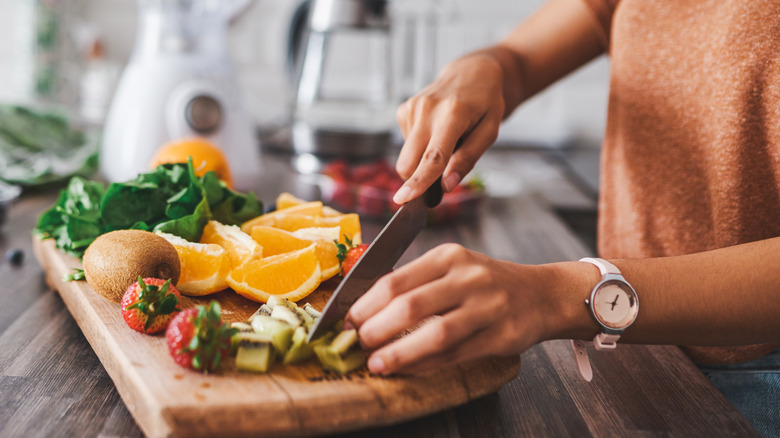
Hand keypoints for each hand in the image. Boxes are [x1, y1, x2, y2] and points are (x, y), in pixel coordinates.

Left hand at [345, 244, 557, 374]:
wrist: (541, 294)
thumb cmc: (487, 283)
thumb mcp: (453, 268)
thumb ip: (417, 282)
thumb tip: (366, 310)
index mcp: (449, 256)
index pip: (396, 280)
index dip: (365, 304)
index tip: (345, 321)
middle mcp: (468, 277)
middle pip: (411, 305)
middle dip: (377, 329)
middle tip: (356, 344)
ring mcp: (488, 306)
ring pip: (435, 334)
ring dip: (400, 353)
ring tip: (377, 364)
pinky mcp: (501, 335)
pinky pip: (456, 354)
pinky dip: (427, 365)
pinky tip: (408, 369)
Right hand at [393, 53, 505, 204]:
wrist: (472, 72)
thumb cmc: (485, 104)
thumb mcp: (489, 132)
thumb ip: (467, 159)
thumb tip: (446, 186)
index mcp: (453, 114)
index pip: (433, 156)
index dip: (419, 181)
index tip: (403, 200)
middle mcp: (427, 109)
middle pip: (410, 161)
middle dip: (418, 180)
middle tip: (440, 182)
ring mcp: (412, 107)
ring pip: (407, 156)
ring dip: (423, 161)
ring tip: (446, 142)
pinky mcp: (404, 110)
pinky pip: (406, 145)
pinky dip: (420, 147)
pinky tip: (435, 132)